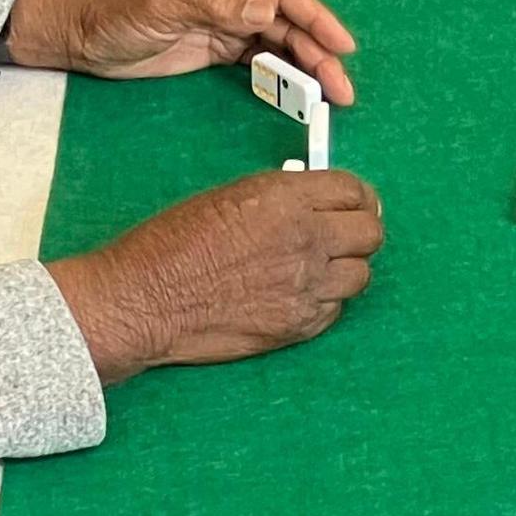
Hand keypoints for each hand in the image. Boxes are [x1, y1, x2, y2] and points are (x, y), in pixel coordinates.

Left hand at [2, 0, 356, 102]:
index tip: (343, 47)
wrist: (82, 33)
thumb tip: (267, 11)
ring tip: (329, 98)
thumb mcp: (165, 3)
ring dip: (306, 69)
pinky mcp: (217, 48)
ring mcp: (227, 23)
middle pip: (290, 23)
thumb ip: (217, 6)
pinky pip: (259, 61)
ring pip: (280, 44)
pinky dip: (281, 77)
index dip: (319, 19)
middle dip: (320, 54)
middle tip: (341, 90)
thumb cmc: (118, 10)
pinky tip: (298, 95)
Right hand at [47, 170, 383, 380]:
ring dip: (344, 269)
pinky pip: (336, 309)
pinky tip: (297, 294)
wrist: (145, 300)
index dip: (355, 196)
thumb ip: (281, 197)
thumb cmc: (171, 246)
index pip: (353, 190)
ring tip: (317, 268)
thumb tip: (313, 202)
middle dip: (359, 230)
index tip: (353, 203)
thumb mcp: (230, 197)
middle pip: (370, 232)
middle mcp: (304, 238)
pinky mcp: (300, 325)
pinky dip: (324, 301)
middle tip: (343, 234)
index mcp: (285, 197)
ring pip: (360, 274)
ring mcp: (306, 286)